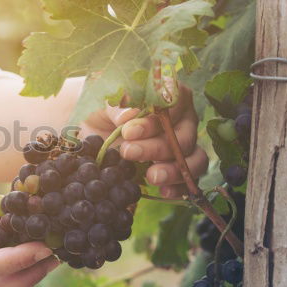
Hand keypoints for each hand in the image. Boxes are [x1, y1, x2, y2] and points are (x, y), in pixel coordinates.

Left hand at [84, 85, 206, 198]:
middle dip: (157, 148)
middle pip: (183, 136)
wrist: (92, 131)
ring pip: (194, 159)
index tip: (129, 132)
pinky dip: (179, 188)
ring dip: (174, 170)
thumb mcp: (101, 104)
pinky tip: (163, 192)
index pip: (173, 107)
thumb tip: (129, 116)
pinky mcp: (178, 168)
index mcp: (169, 95)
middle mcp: (182, 119)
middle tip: (129, 153)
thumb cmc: (101, 110)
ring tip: (151, 177)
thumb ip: (116, 106)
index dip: (154, 121)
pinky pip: (189, 180)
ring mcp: (184, 145)